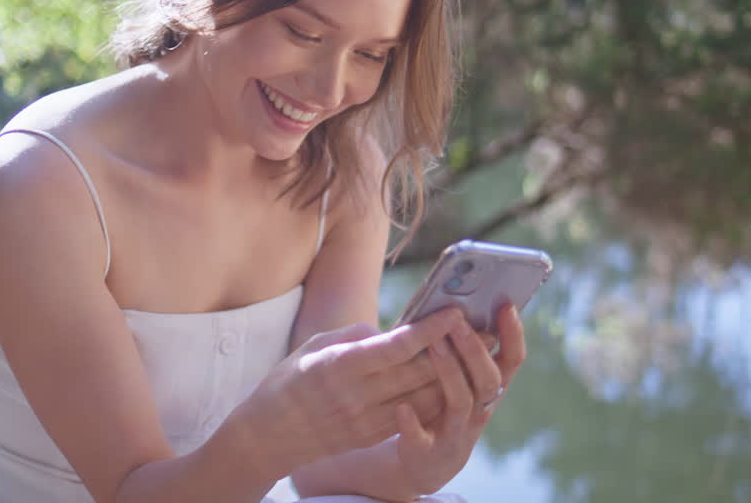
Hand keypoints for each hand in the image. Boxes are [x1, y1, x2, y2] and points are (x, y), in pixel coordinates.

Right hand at [226, 308, 467, 476]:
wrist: (266, 438)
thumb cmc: (286, 382)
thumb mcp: (311, 347)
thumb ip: (353, 336)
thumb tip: (389, 331)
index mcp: (338, 366)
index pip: (394, 347)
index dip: (429, 330)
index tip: (455, 312)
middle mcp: (356, 396)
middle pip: (417, 372)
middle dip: (454, 348)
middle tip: (483, 328)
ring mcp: (366, 420)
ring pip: (423, 397)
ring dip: (454, 373)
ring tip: (479, 352)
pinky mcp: (372, 436)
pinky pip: (414, 416)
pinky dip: (437, 397)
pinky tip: (455, 381)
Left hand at [392, 303, 525, 494]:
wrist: (428, 461)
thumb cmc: (442, 404)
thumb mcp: (460, 377)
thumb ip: (463, 348)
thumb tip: (458, 303)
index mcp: (488, 388)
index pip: (512, 360)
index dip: (513, 334)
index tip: (506, 304)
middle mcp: (479, 410)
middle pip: (489, 380)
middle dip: (475, 350)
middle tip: (458, 322)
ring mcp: (456, 432)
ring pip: (461, 402)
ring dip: (450, 372)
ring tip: (434, 345)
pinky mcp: (428, 451)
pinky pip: (422, 438)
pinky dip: (413, 423)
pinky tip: (401, 407)